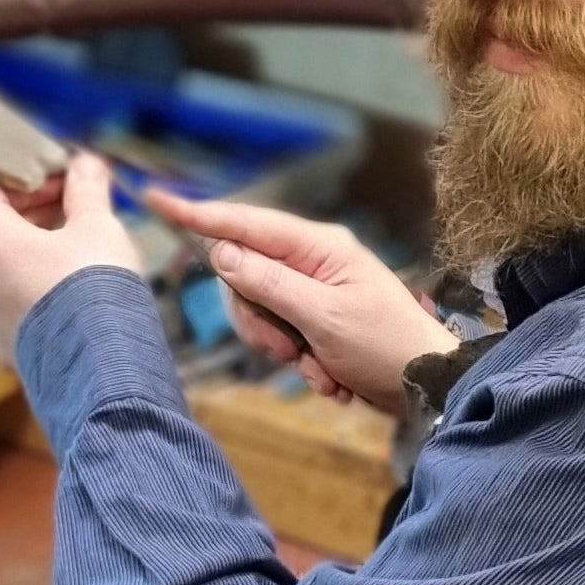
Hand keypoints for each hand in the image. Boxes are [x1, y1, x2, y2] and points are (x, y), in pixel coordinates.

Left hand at [0, 150, 143, 368]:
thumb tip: (86, 164)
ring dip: (39, 254)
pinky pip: (19, 309)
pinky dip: (42, 294)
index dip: (14, 179)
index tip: (52, 183)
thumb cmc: (97, 291)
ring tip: (84, 256)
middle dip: (35, 213)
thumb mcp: (100, 228)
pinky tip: (79, 299)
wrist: (103, 372)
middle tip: (77, 210)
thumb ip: (88, 190)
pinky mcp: (10, 350)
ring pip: (8, 273)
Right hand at [147, 189, 443, 411]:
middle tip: (289, 351)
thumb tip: (221, 251)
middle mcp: (312, 261)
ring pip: (259, 312)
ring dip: (281, 350)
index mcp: (318, 246)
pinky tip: (331, 379)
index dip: (198, 214)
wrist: (428, 386)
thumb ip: (268, 283)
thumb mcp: (323, 315)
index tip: (156, 199)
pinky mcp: (316, 321)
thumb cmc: (385, 345)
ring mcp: (313, 291)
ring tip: (320, 370)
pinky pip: (281, 336)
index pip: (245, 223)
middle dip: (258, 323)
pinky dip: (301, 364)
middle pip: (244, 278)